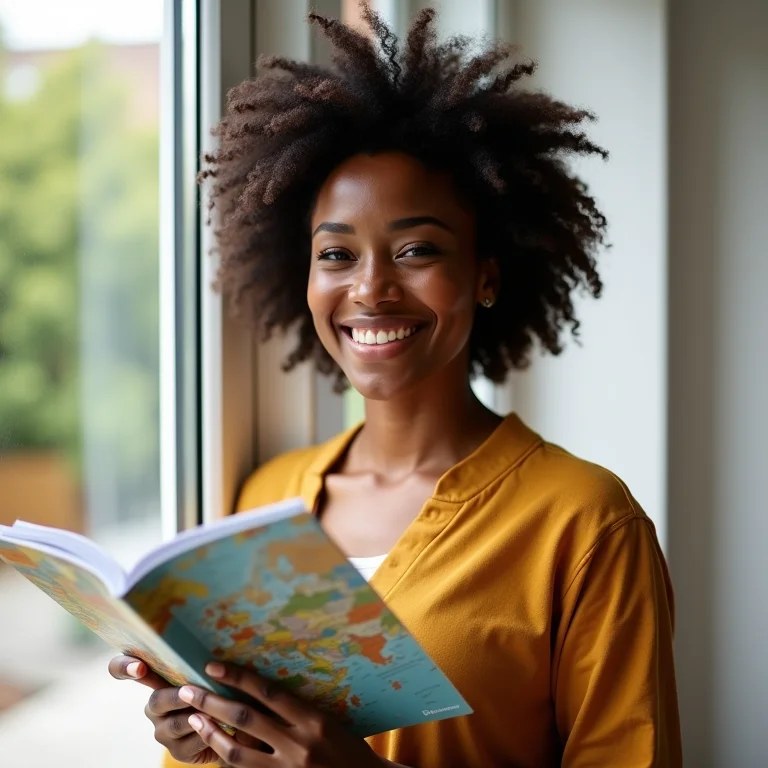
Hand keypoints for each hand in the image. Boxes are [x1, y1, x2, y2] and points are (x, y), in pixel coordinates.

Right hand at [108, 654, 262, 764]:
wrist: (234, 724)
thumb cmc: (220, 688)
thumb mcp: (209, 668)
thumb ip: (200, 657)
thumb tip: (206, 638)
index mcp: (157, 679)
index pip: (122, 668)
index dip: (124, 667)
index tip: (140, 668)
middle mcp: (155, 705)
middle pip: (155, 700)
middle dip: (175, 697)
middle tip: (190, 692)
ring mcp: (163, 730)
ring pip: (175, 724)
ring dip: (196, 715)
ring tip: (214, 710)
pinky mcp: (178, 751)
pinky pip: (189, 744)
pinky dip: (206, 734)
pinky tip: (221, 728)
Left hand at [177, 661, 386, 767]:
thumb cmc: (348, 748)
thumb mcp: (328, 721)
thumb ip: (297, 708)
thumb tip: (262, 689)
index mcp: (313, 719)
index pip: (269, 693)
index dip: (239, 678)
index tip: (213, 665)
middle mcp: (298, 743)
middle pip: (246, 719)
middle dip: (213, 702)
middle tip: (187, 689)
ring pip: (237, 751)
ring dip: (211, 733)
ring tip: (194, 718)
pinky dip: (226, 758)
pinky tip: (213, 747)